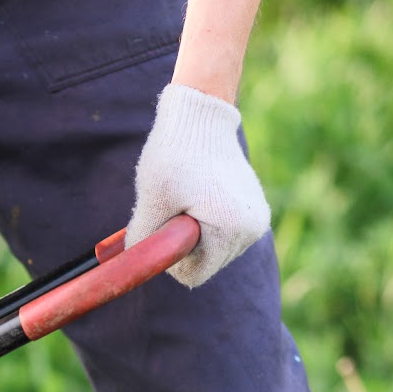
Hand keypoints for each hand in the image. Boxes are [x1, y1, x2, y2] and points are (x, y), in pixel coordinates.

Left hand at [126, 83, 270, 288]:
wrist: (200, 116)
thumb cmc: (174, 154)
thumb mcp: (151, 200)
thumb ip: (144, 240)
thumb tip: (135, 267)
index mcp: (232, 230)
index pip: (193, 275)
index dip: (170, 259)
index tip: (164, 227)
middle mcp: (253, 229)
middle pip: (205, 264)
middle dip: (183, 244)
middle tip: (175, 206)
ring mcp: (257, 220)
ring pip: (213, 250)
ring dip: (194, 232)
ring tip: (189, 196)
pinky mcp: (255, 209)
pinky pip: (223, 233)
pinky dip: (206, 221)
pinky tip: (201, 193)